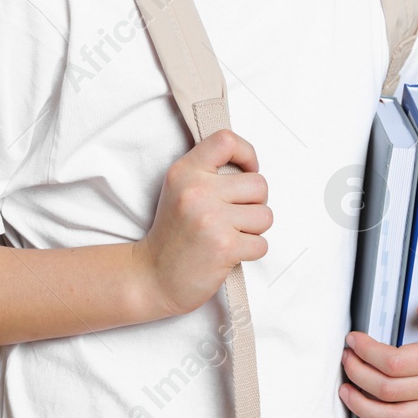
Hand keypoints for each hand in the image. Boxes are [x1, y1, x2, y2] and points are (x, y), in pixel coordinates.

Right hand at [132, 129, 271, 317]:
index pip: (226, 140)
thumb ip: (208, 172)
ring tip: (230, 234)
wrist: (153, 277)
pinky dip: (250, 251)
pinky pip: (262, 244)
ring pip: (265, 215)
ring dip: (254, 230)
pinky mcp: (224, 247)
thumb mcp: (178, 190)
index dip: (247, 154)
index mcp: (185, 171)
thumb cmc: (172, 234)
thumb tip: (248, 166)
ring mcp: (211, 219)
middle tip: (233, 216)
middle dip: (254, 203)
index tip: (246, 171)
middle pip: (259, 184)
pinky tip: (228, 252)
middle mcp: (197, 191)